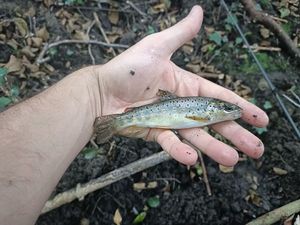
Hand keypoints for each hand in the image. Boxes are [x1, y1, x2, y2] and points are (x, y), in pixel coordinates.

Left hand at [96, 5, 268, 165]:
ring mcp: (169, 121)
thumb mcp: (156, 47)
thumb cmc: (127, 69)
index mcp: (186, 86)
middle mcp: (181, 105)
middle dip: (236, 134)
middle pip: (213, 122)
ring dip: (215, 148)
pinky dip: (180, 151)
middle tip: (256, 149)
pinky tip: (191, 158)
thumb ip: (180, 34)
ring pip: (196, 137)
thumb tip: (198, 11)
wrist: (101, 91)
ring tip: (232, 159)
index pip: (218, 98)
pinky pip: (170, 143)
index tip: (259, 118)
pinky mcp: (155, 133)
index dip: (240, 107)